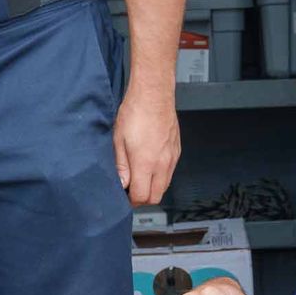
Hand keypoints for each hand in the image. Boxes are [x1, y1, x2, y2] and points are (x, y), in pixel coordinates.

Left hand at [113, 77, 179, 208]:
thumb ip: (121, 166)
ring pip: (165, 186)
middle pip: (155, 197)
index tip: (124, 195)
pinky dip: (160, 176)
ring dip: (152, 187)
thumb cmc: (135, 112)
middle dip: (142, 198)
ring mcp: (172, 158)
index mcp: (145, 163)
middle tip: (131, 189)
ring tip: (139, 176)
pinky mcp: (177, 151)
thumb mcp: (118, 140)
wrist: (154, 94)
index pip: (141, 197)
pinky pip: (170, 172)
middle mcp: (162, 164)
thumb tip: (122, 184)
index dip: (131, 200)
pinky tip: (150, 165)